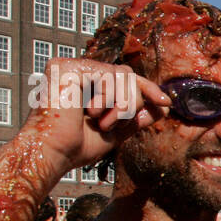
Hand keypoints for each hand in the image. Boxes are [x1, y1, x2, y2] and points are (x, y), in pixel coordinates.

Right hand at [28, 59, 169, 174]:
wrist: (55, 153)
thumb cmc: (78, 146)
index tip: (165, 102)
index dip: (149, 88)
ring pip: (124, 75)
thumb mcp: (118, 130)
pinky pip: (109, 74)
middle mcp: (80, 73)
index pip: (126, 79)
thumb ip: (137, 116)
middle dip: (132, 103)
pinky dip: (110, 98)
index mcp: (89, 85)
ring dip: (122, 105)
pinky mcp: (68, 67)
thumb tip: (164, 105)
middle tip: (112, 124)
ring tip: (101, 121)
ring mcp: (73, 68)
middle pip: (129, 75)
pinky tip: (91, 112)